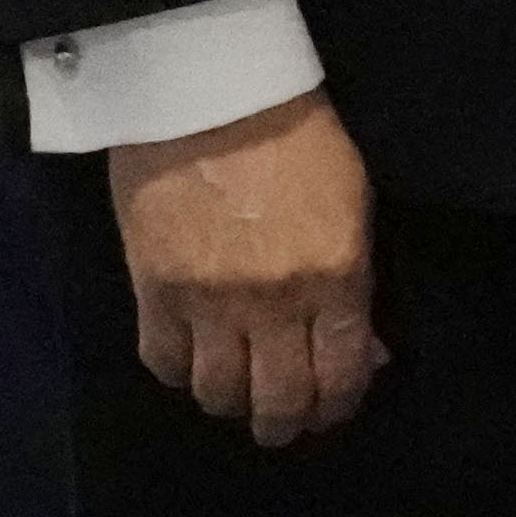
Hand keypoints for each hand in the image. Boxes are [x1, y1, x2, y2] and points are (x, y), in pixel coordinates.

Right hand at [114, 89, 381, 444]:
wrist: (211, 90)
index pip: (341, 374)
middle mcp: (275, 302)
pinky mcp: (153, 289)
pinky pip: (163, 361)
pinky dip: (179, 374)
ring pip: (219, 392)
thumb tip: (362, 348)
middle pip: (280, 398)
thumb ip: (357, 283)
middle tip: (284, 425)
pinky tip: (191, 366)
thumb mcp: (353, 205)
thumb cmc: (297, 136)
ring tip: (237, 399)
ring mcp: (210, 300)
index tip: (331, 411)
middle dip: (286, 423)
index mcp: (336, 277)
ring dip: (232, 405)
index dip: (338, 405)